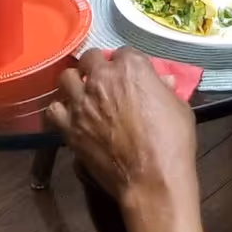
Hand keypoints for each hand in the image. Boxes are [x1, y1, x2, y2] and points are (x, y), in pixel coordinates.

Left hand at [48, 48, 201, 231]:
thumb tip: (162, 80)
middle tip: (104, 82)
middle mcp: (101, 78)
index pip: (122, 52)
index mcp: (131, 67)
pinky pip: (54, 109)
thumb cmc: (172, 141)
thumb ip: (164, 89)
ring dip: (76, 82)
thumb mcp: (178, 108)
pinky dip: (61, 109)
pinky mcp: (69, 126)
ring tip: (84, 94)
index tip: (129, 76)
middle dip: (96, 66)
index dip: (126, 64)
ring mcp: (82, 102)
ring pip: (67, 77)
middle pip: (90, 58)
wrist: (151, 179)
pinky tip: (70, 115)